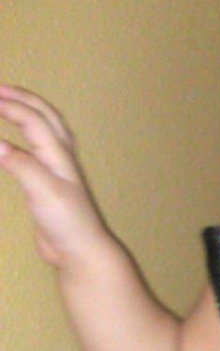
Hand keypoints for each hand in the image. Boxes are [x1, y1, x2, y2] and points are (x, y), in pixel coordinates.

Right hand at [0, 85, 110, 268]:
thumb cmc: (67, 222)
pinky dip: (26, 136)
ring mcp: (57, 170)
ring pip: (47, 130)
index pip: (33, 120)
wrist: (80, 251)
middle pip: (45, 117)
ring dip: (28, 112)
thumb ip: (21, 165)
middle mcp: (61, 157)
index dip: (9, 105)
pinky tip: (13, 145)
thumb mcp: (43, 191)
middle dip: (22, 99)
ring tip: (7, 103)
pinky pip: (39, 149)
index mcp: (59, 155)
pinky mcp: (49, 184)